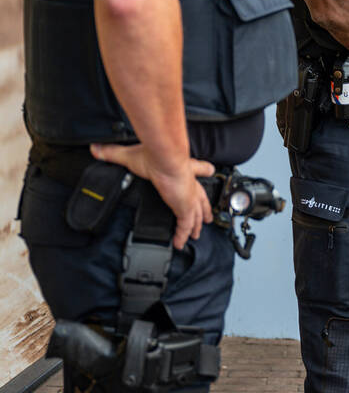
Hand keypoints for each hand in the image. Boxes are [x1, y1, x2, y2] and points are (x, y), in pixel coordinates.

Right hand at [90, 143, 214, 249]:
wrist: (164, 158)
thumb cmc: (154, 154)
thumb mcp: (129, 155)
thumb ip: (112, 153)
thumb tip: (97, 149)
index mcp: (183, 167)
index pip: (197, 168)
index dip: (202, 170)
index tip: (207, 170)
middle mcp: (190, 182)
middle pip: (202, 198)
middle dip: (205, 208)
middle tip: (207, 217)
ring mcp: (189, 196)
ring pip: (197, 214)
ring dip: (197, 225)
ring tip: (195, 234)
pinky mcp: (185, 207)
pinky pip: (185, 225)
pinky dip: (182, 235)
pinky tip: (180, 243)